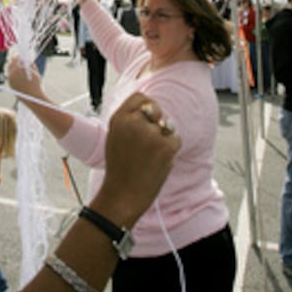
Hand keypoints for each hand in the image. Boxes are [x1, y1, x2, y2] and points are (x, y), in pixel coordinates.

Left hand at [7, 54, 43, 98]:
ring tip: (18, 66)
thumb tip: (27, 59)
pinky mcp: (11, 86)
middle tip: (18, 59)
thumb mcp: (34, 72)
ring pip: (9, 71)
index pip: (15, 59)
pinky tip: (18, 74)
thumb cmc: (36, 84)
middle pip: (10, 64)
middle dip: (14, 61)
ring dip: (13, 67)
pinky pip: (10, 77)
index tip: (19, 54)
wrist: (33, 98)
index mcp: (17, 69)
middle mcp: (11, 75)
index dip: (17, 55)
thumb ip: (30, 64)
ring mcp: (10, 81)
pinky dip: (13, 74)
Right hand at [91, 93, 179, 229]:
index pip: (140, 97)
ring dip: (164, 139)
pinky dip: (171, 150)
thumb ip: (129, 119)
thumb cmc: (120, 167)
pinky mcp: (165, 146)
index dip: (148, 105)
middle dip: (158, 122)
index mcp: (119, 118)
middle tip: (151, 140)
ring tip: (150, 156)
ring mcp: (150, 134)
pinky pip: (176, 140)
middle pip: (156, 110)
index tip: (149, 116)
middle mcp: (134, 122)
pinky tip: (158, 162)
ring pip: (168, 126)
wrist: (123, 194)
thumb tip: (149, 108)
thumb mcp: (115, 136)